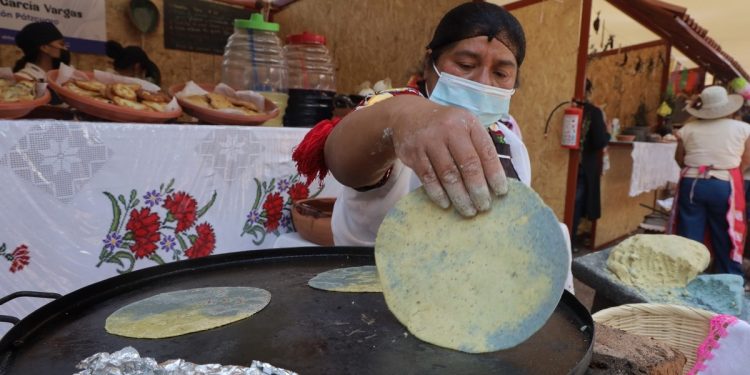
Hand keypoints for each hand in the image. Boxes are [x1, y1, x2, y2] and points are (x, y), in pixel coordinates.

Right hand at [390, 101, 507, 216]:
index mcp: (468, 122)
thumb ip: (477, 147)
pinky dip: (438, 193)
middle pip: (468, 164)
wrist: (407, 116)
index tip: (501, 192)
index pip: (486, 151)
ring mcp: (429, 141)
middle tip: (484, 207)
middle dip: (478, 189)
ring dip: (460, 196)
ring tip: (468, 210)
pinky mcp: (413, 153)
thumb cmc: (444, 127)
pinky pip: (428, 178)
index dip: (495, 173)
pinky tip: (446, 204)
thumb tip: (493, 183)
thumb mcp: (463, 126)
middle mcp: (449, 129)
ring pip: (448, 174)